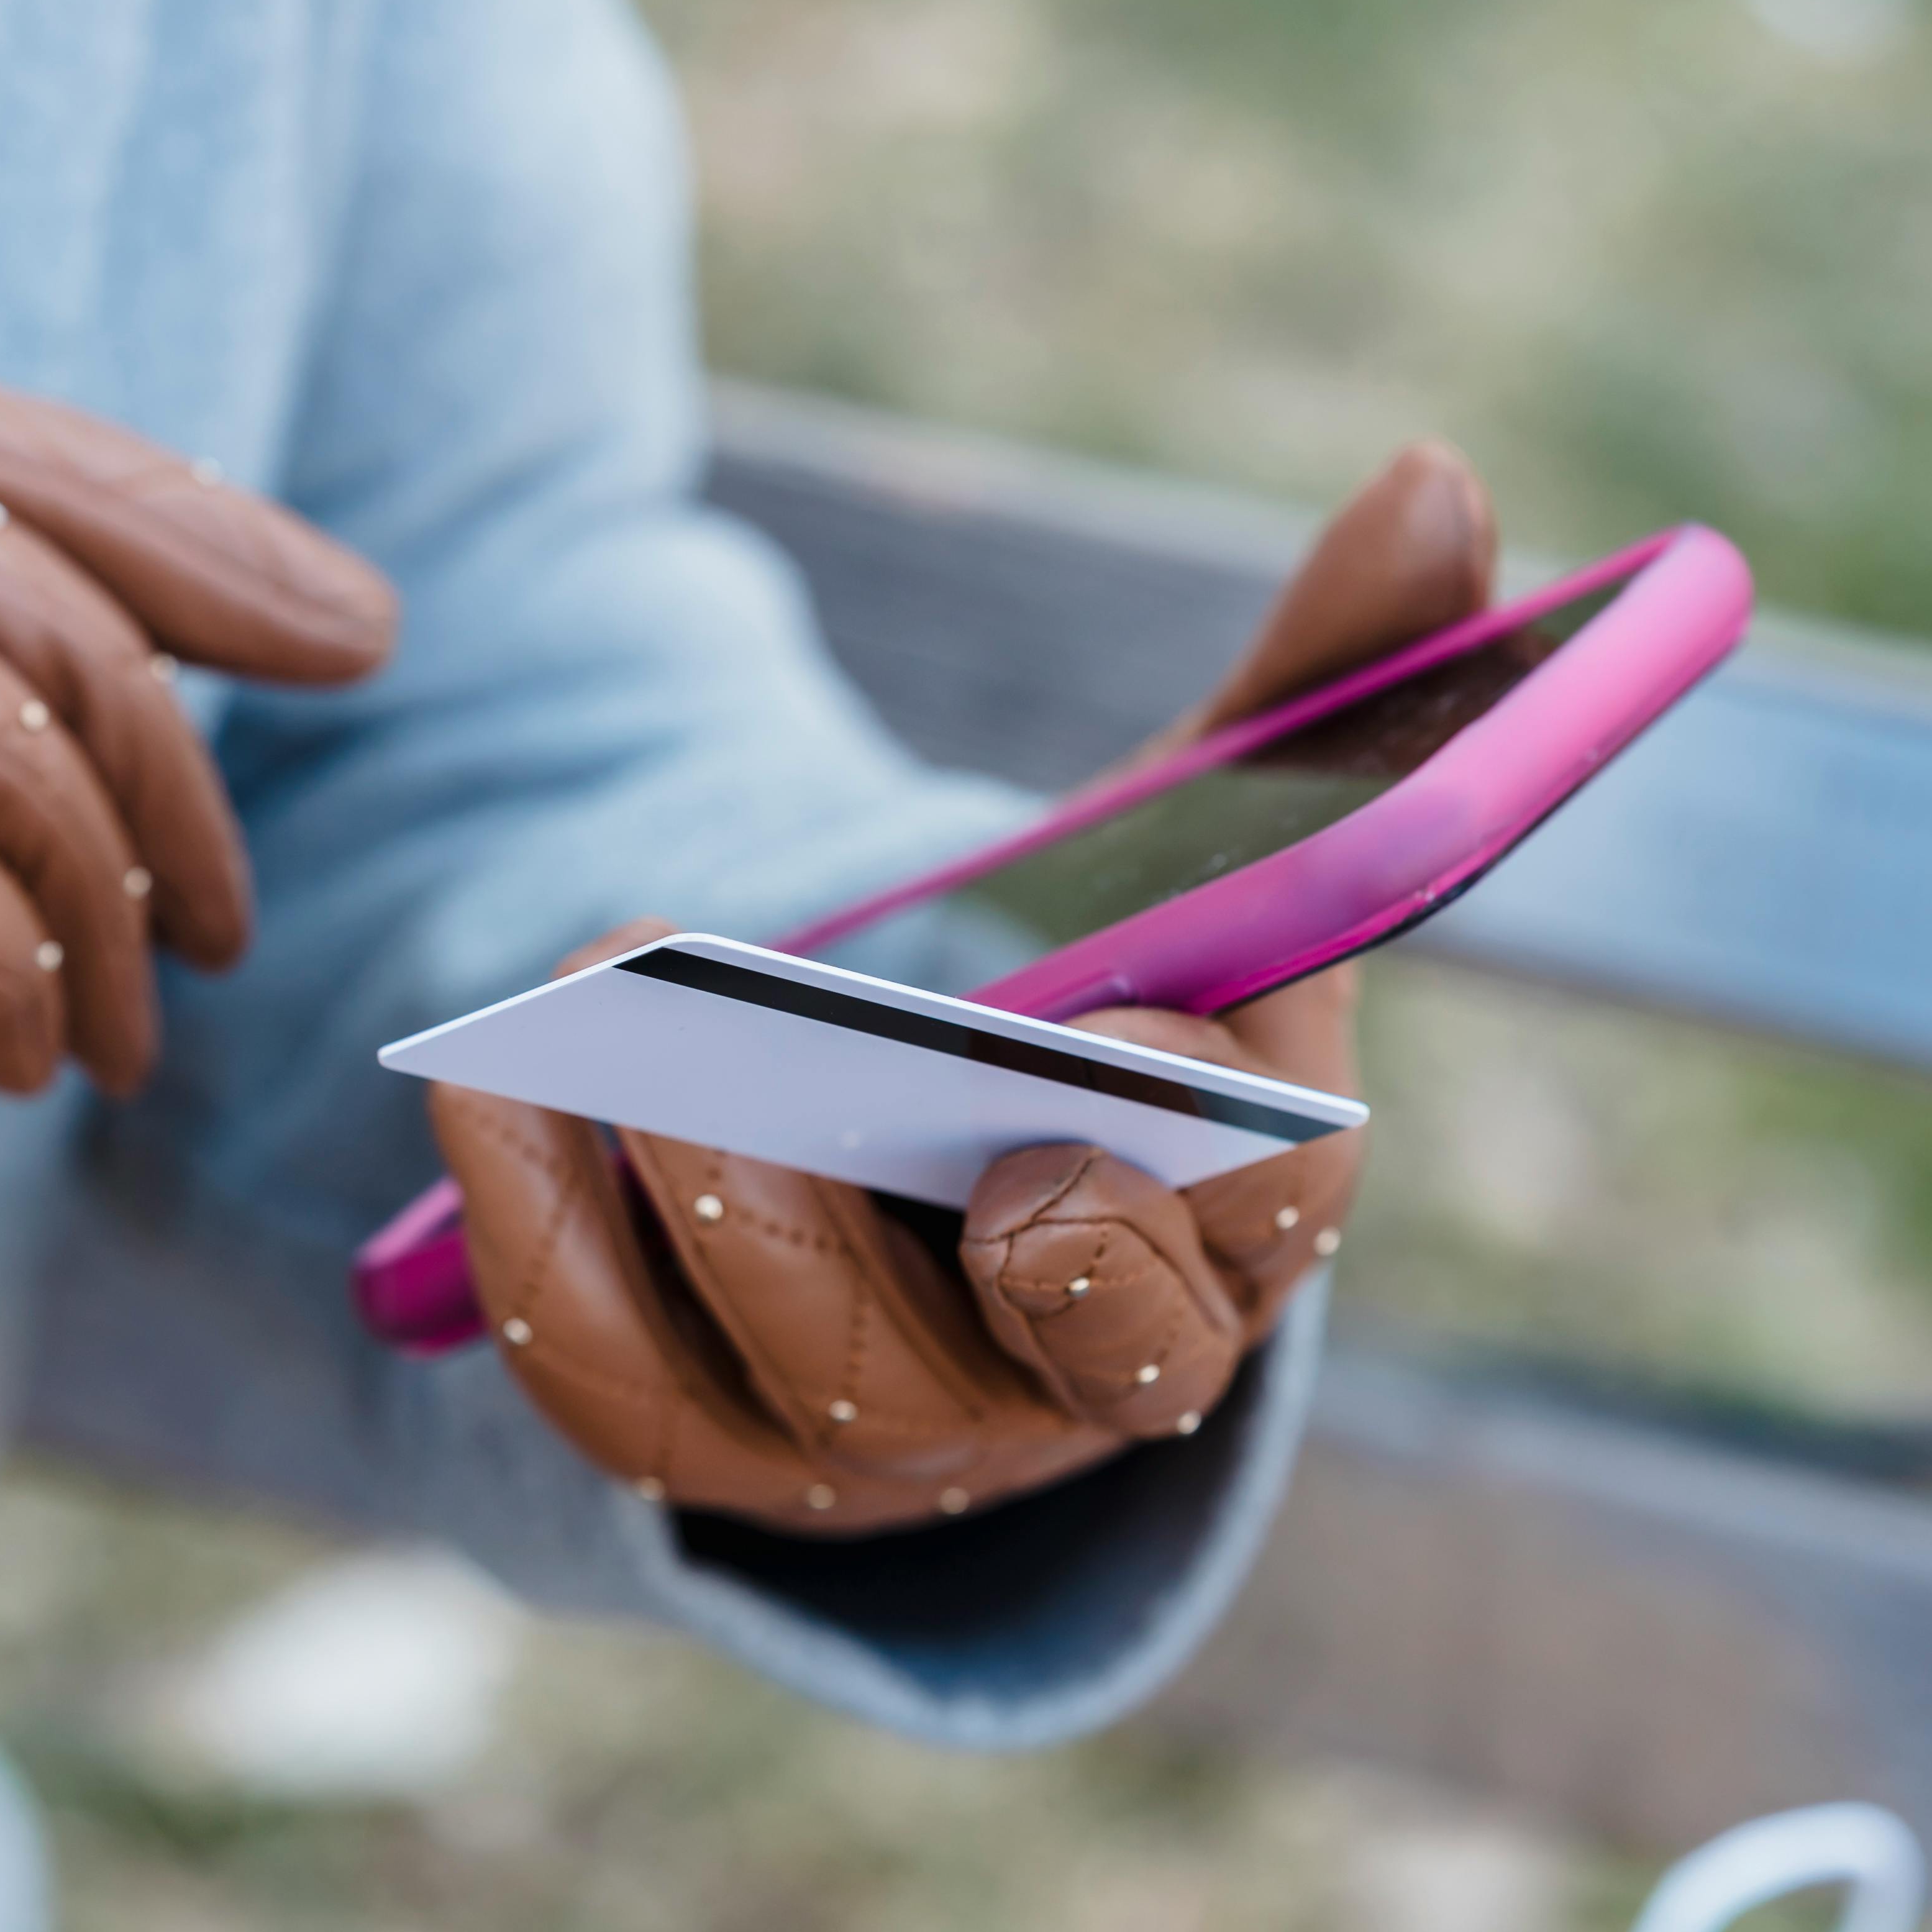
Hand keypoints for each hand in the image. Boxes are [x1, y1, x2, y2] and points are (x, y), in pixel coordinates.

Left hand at [428, 441, 1493, 1534]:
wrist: (913, 1159)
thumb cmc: (1091, 997)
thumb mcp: (1192, 842)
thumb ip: (1315, 690)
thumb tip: (1433, 479)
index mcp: (1240, 1230)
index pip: (1268, 1226)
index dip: (1202, 1137)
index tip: (1130, 1009)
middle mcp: (1085, 1376)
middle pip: (1039, 1351)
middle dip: (959, 1206)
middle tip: (801, 1080)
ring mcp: (903, 1443)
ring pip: (819, 1380)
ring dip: (714, 1199)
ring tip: (615, 1023)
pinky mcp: (718, 1452)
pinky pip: (621, 1391)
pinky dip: (549, 1242)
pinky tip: (497, 1093)